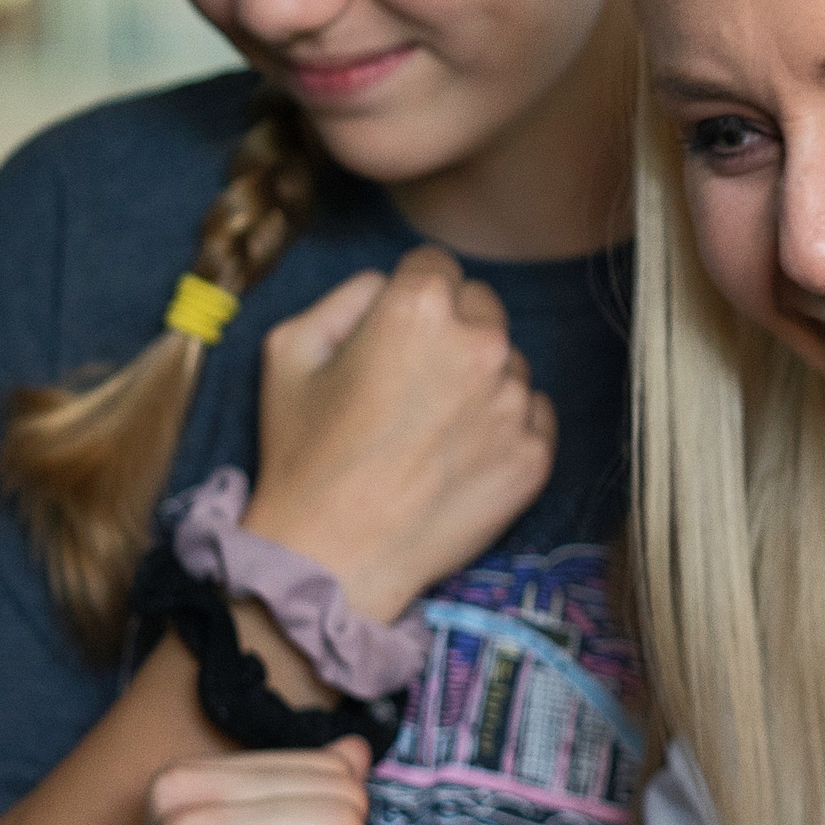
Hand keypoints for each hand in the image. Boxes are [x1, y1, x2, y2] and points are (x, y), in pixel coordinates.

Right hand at [246, 244, 555, 618]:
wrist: (334, 559)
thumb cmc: (303, 454)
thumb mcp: (288, 349)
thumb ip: (346, 296)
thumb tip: (388, 287)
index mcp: (418, 310)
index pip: (435, 265)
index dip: (408, 295)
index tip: (393, 331)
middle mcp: (480, 346)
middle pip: (481, 306)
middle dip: (450, 329)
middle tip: (411, 382)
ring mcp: (515, 404)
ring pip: (509, 362)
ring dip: (480, 379)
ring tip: (430, 428)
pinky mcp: (536, 455)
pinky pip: (534, 414)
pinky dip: (503, 426)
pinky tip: (458, 455)